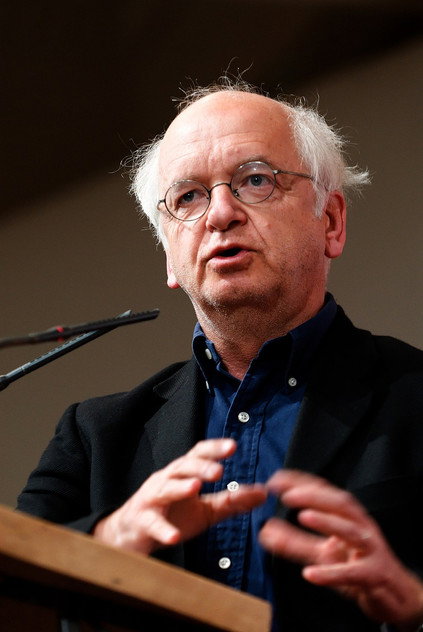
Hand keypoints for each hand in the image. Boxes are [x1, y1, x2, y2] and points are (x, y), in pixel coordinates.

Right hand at [94, 438, 265, 554]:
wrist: (132, 534)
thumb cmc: (171, 515)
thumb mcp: (205, 509)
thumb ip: (231, 501)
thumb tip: (262, 493)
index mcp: (182, 473)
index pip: (198, 454)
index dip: (214, 448)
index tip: (233, 446)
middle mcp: (166, 479)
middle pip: (182, 466)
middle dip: (200, 466)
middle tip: (218, 470)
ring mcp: (151, 498)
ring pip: (165, 488)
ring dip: (180, 487)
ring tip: (195, 488)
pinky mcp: (141, 521)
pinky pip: (152, 524)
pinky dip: (163, 530)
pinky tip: (174, 536)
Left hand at [259, 470, 422, 630]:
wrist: (394, 596)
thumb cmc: (357, 566)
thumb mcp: (323, 552)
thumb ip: (294, 542)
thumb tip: (264, 532)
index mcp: (348, 517)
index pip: (325, 491)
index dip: (301, 483)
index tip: (275, 480)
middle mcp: (361, 527)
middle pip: (341, 504)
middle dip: (315, 496)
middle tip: (287, 495)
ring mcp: (370, 549)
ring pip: (351, 531)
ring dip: (327, 522)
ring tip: (303, 517)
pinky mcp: (374, 575)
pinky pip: (353, 572)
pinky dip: (332, 573)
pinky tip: (309, 574)